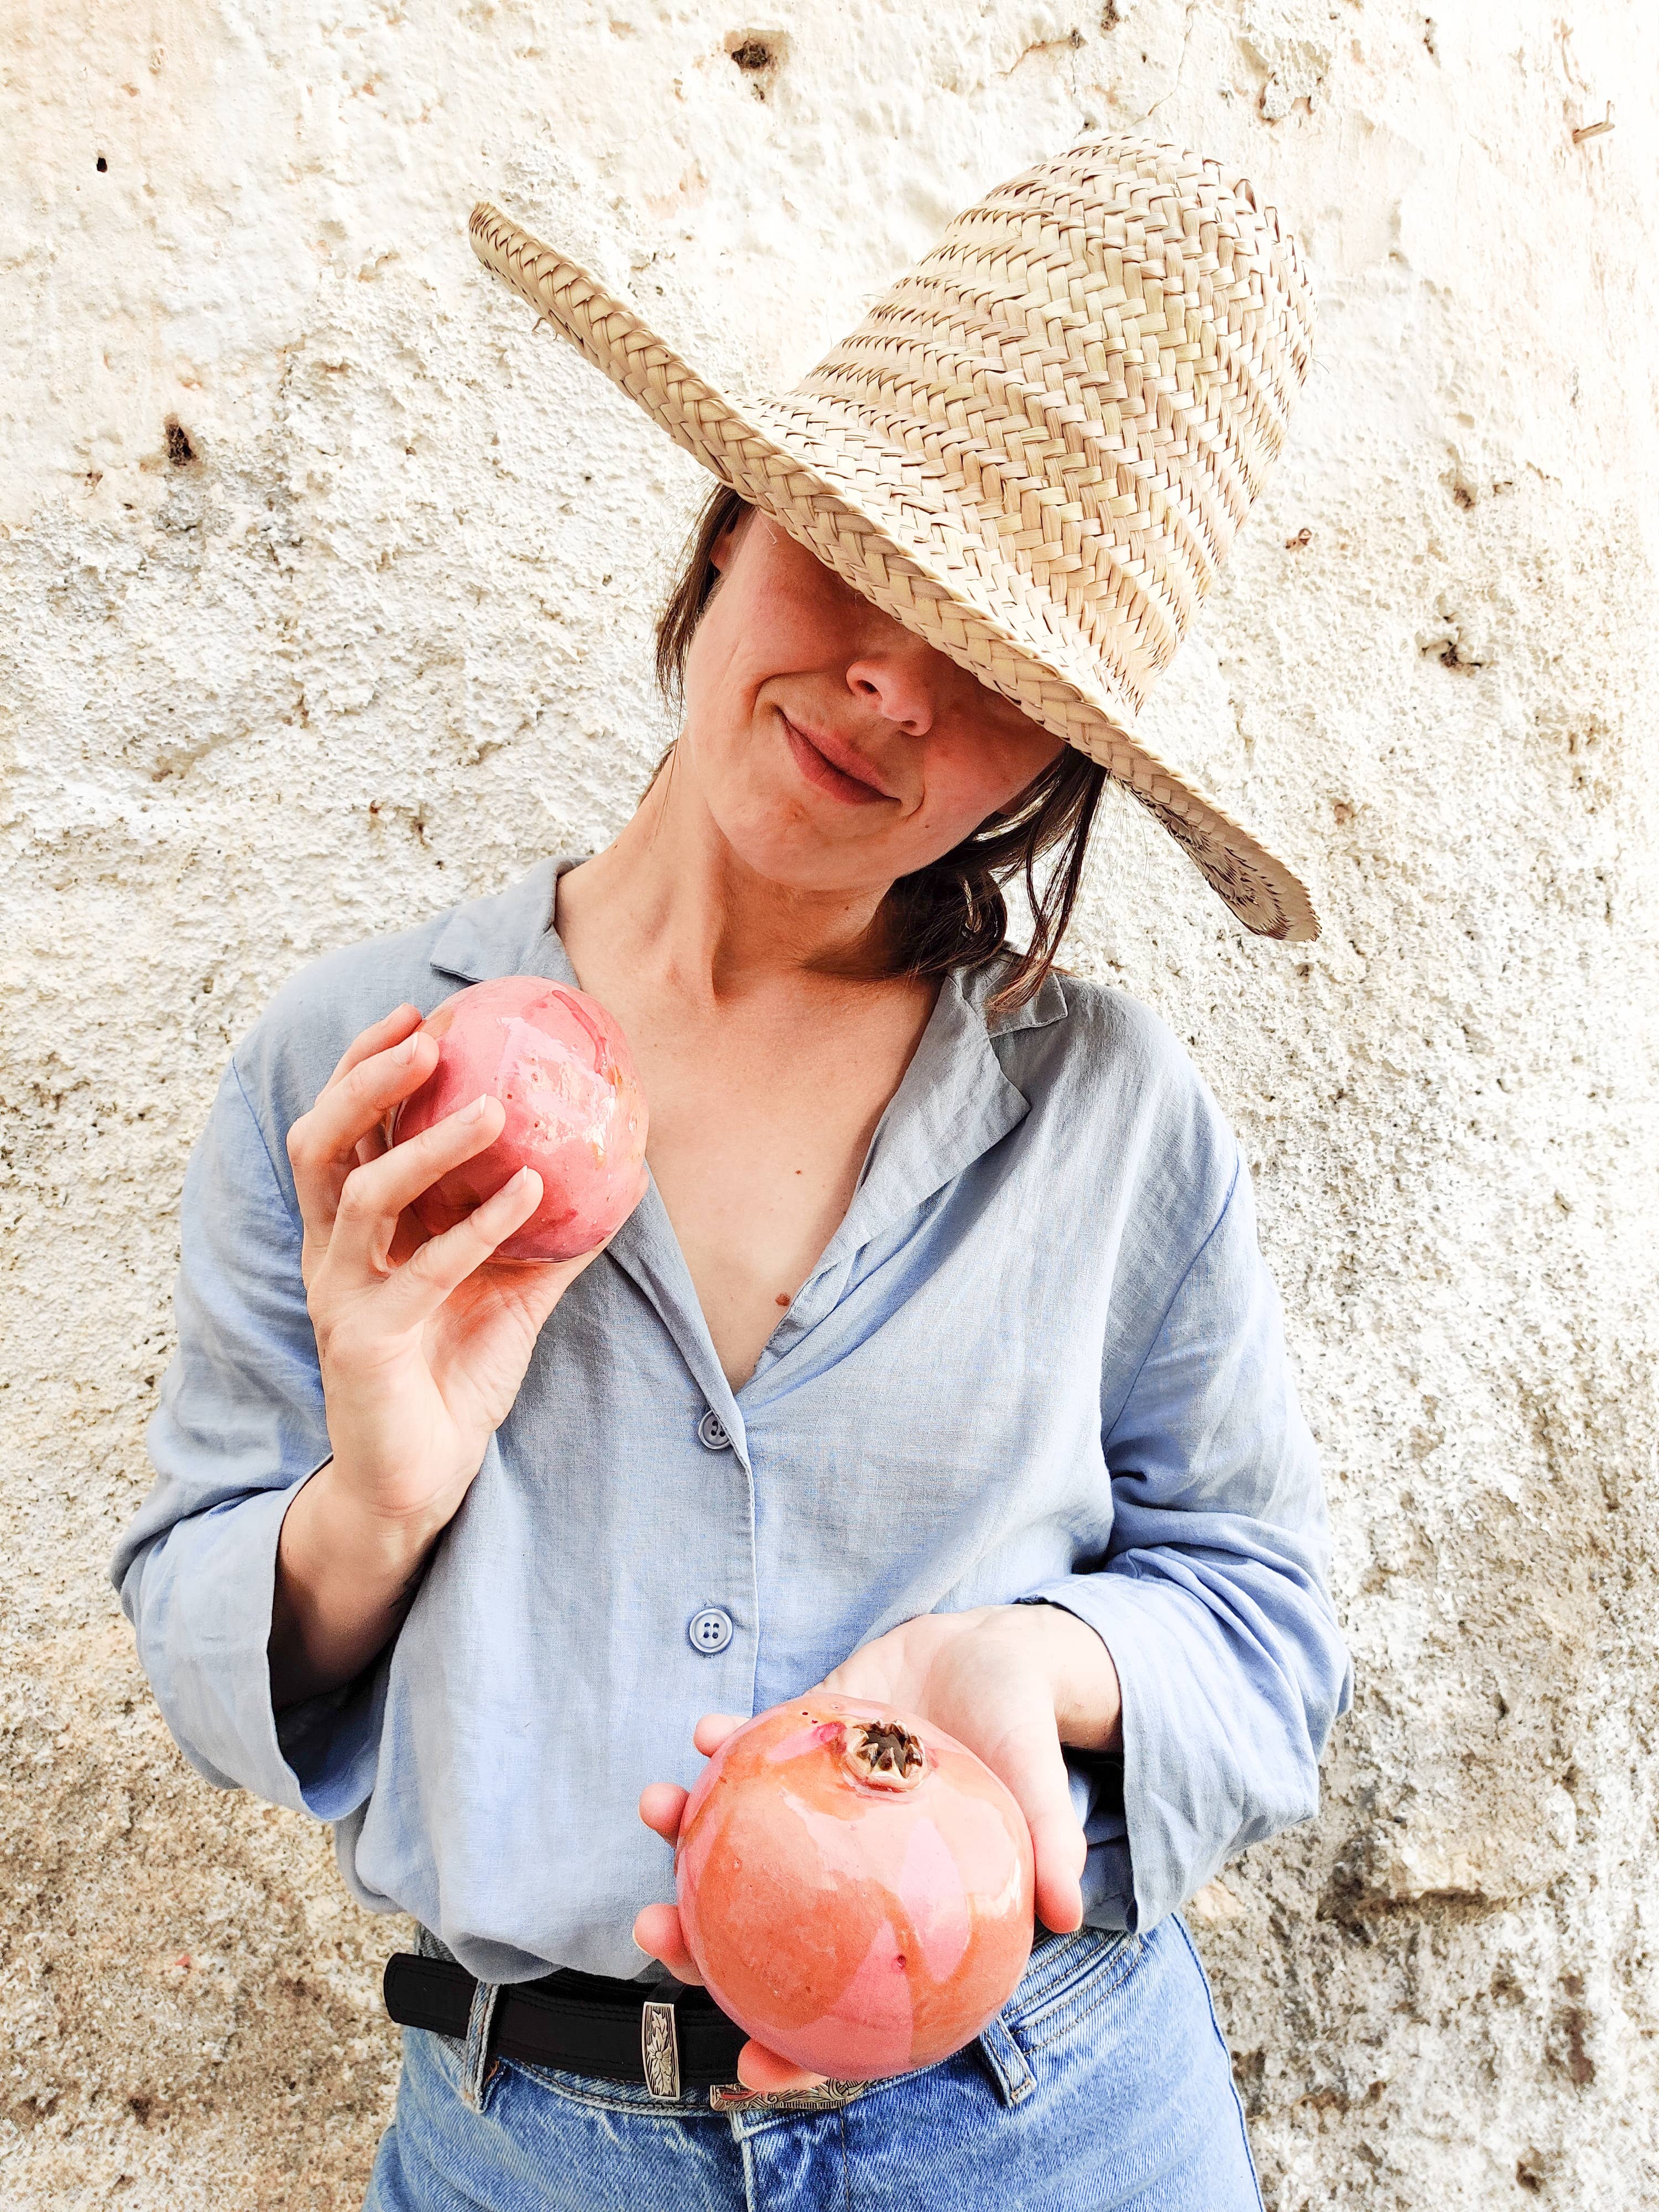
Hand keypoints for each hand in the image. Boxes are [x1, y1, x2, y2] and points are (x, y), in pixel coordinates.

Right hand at [287, 1001, 641, 1530]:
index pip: (343, 1128)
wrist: (419, 1479)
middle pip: (322, 1142)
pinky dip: (478, 1227)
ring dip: (429, 1143)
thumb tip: (620, 1175)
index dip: (367, 1067)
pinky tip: (532, 1196)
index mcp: (357, 1229)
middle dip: (366, 1082)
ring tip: (495, 1109)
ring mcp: (341, 1294)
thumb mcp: (512, 1290)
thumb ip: (552, 1236)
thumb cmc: (454, 1375)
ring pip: (362, 1193)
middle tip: (426, 1038)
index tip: (418, 1015)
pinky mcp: (364, 1341)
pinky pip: (421, 1271)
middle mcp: (335, 1251)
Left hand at [631, 1605, 1121, 2094]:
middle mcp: (843, 1878)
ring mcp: (811, 1816)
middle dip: (695, 1942)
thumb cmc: (1020, 1733)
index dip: (798, 2047)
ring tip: (659, 1803)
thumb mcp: (1039, 1783)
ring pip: (735, 1848)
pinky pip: (749, 1759)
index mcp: (896, 1913)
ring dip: (684, 1833)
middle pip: (759, 1935)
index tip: (746, 2060)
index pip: (842, 2005)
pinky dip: (723, 1748)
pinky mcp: (796, 1749)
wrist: (991, 1653)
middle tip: (654, 1925)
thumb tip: (1067, 1912)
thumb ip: (1049, 1845)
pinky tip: (709, 1732)